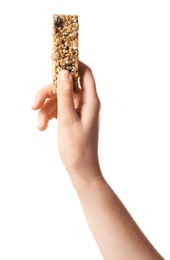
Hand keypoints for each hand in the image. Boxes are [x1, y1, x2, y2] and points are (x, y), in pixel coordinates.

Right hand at [32, 61, 100, 184]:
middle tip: (33, 105)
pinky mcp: (72, 118)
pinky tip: (43, 126)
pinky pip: (59, 110)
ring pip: (59, 100)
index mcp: (91, 101)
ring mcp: (79, 111)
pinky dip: (50, 116)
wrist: (81, 170)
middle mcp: (86, 103)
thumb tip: (64, 72)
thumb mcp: (67, 119)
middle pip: (66, 87)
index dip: (72, 62)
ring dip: (46, 110)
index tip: (54, 58)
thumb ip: (66, 94)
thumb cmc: (77, 148)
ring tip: (39, 125)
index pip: (85, 73)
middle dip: (48, 94)